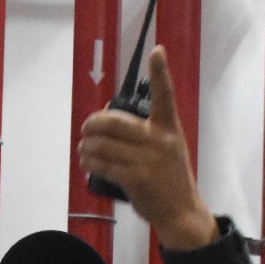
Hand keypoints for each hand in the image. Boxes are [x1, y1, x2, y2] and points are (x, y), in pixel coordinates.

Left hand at [77, 47, 216, 250]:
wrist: (181, 212)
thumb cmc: (170, 179)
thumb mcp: (168, 149)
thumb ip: (146, 134)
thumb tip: (108, 123)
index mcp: (170, 129)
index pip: (165, 96)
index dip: (161, 72)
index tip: (157, 51)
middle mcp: (160, 141)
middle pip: (116, 122)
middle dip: (94, 123)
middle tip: (87, 127)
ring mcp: (147, 161)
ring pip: (104, 144)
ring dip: (87, 145)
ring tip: (84, 148)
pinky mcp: (135, 179)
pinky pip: (103, 164)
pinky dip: (89, 161)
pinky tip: (86, 160)